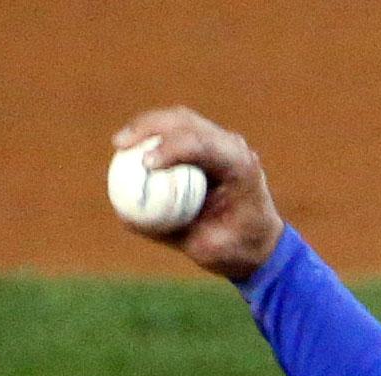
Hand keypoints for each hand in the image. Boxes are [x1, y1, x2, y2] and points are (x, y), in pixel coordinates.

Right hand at [112, 108, 283, 280]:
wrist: (260, 244)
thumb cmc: (236, 249)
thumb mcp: (206, 248)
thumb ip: (168, 230)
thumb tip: (126, 213)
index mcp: (241, 169)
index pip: (204, 146)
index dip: (171, 149)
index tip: (145, 164)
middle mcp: (234, 150)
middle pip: (187, 122)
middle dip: (150, 127)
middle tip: (121, 144)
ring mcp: (223, 144)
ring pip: (181, 120)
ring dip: (148, 126)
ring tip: (121, 142)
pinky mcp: (210, 146)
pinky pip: (177, 132)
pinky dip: (152, 136)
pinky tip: (130, 147)